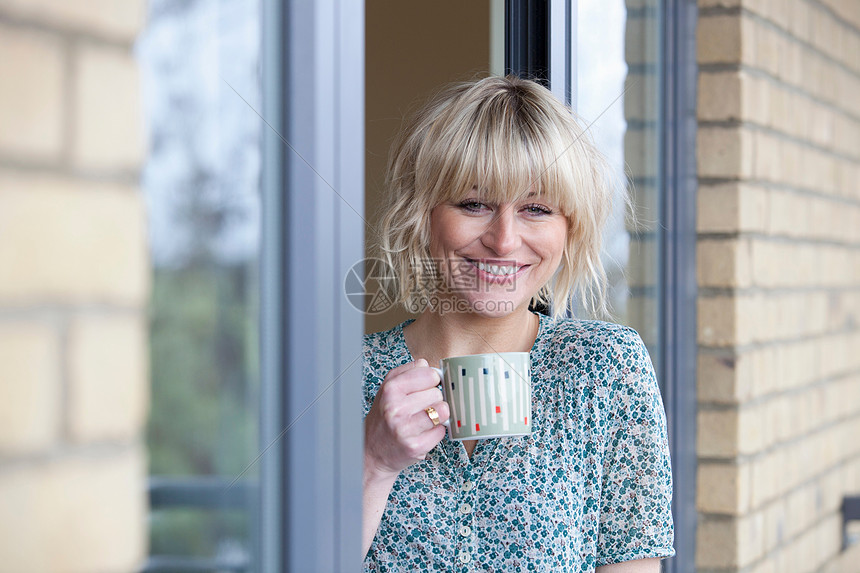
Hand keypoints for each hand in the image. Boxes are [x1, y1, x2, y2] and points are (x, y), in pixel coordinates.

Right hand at [364, 359, 449, 479]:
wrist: (372, 451)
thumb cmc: (384, 416)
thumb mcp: (389, 388)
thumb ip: (410, 372)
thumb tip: (433, 367)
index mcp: (390, 389)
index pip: (430, 374)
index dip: (432, 380)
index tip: (426, 387)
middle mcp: (395, 408)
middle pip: (438, 393)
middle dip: (434, 399)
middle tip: (422, 407)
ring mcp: (405, 429)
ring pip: (443, 411)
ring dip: (439, 415)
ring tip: (426, 418)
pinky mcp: (415, 446)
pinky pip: (441, 431)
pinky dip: (436, 432)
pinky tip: (424, 432)